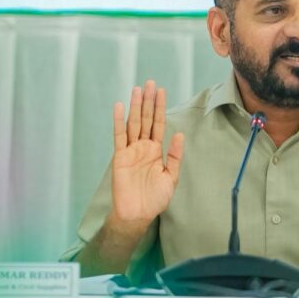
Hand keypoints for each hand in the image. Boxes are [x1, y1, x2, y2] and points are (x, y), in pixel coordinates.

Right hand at [110, 80, 183, 231]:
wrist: (137, 215)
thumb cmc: (154, 199)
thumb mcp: (171, 177)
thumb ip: (175, 156)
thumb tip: (180, 134)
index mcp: (156, 150)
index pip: (158, 124)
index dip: (159, 108)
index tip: (162, 91)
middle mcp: (143, 147)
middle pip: (145, 119)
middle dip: (148, 101)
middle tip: (150, 82)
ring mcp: (130, 151)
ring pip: (133, 123)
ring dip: (135, 106)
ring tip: (138, 89)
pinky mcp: (119, 157)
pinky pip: (119, 136)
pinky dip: (119, 121)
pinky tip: (119, 107)